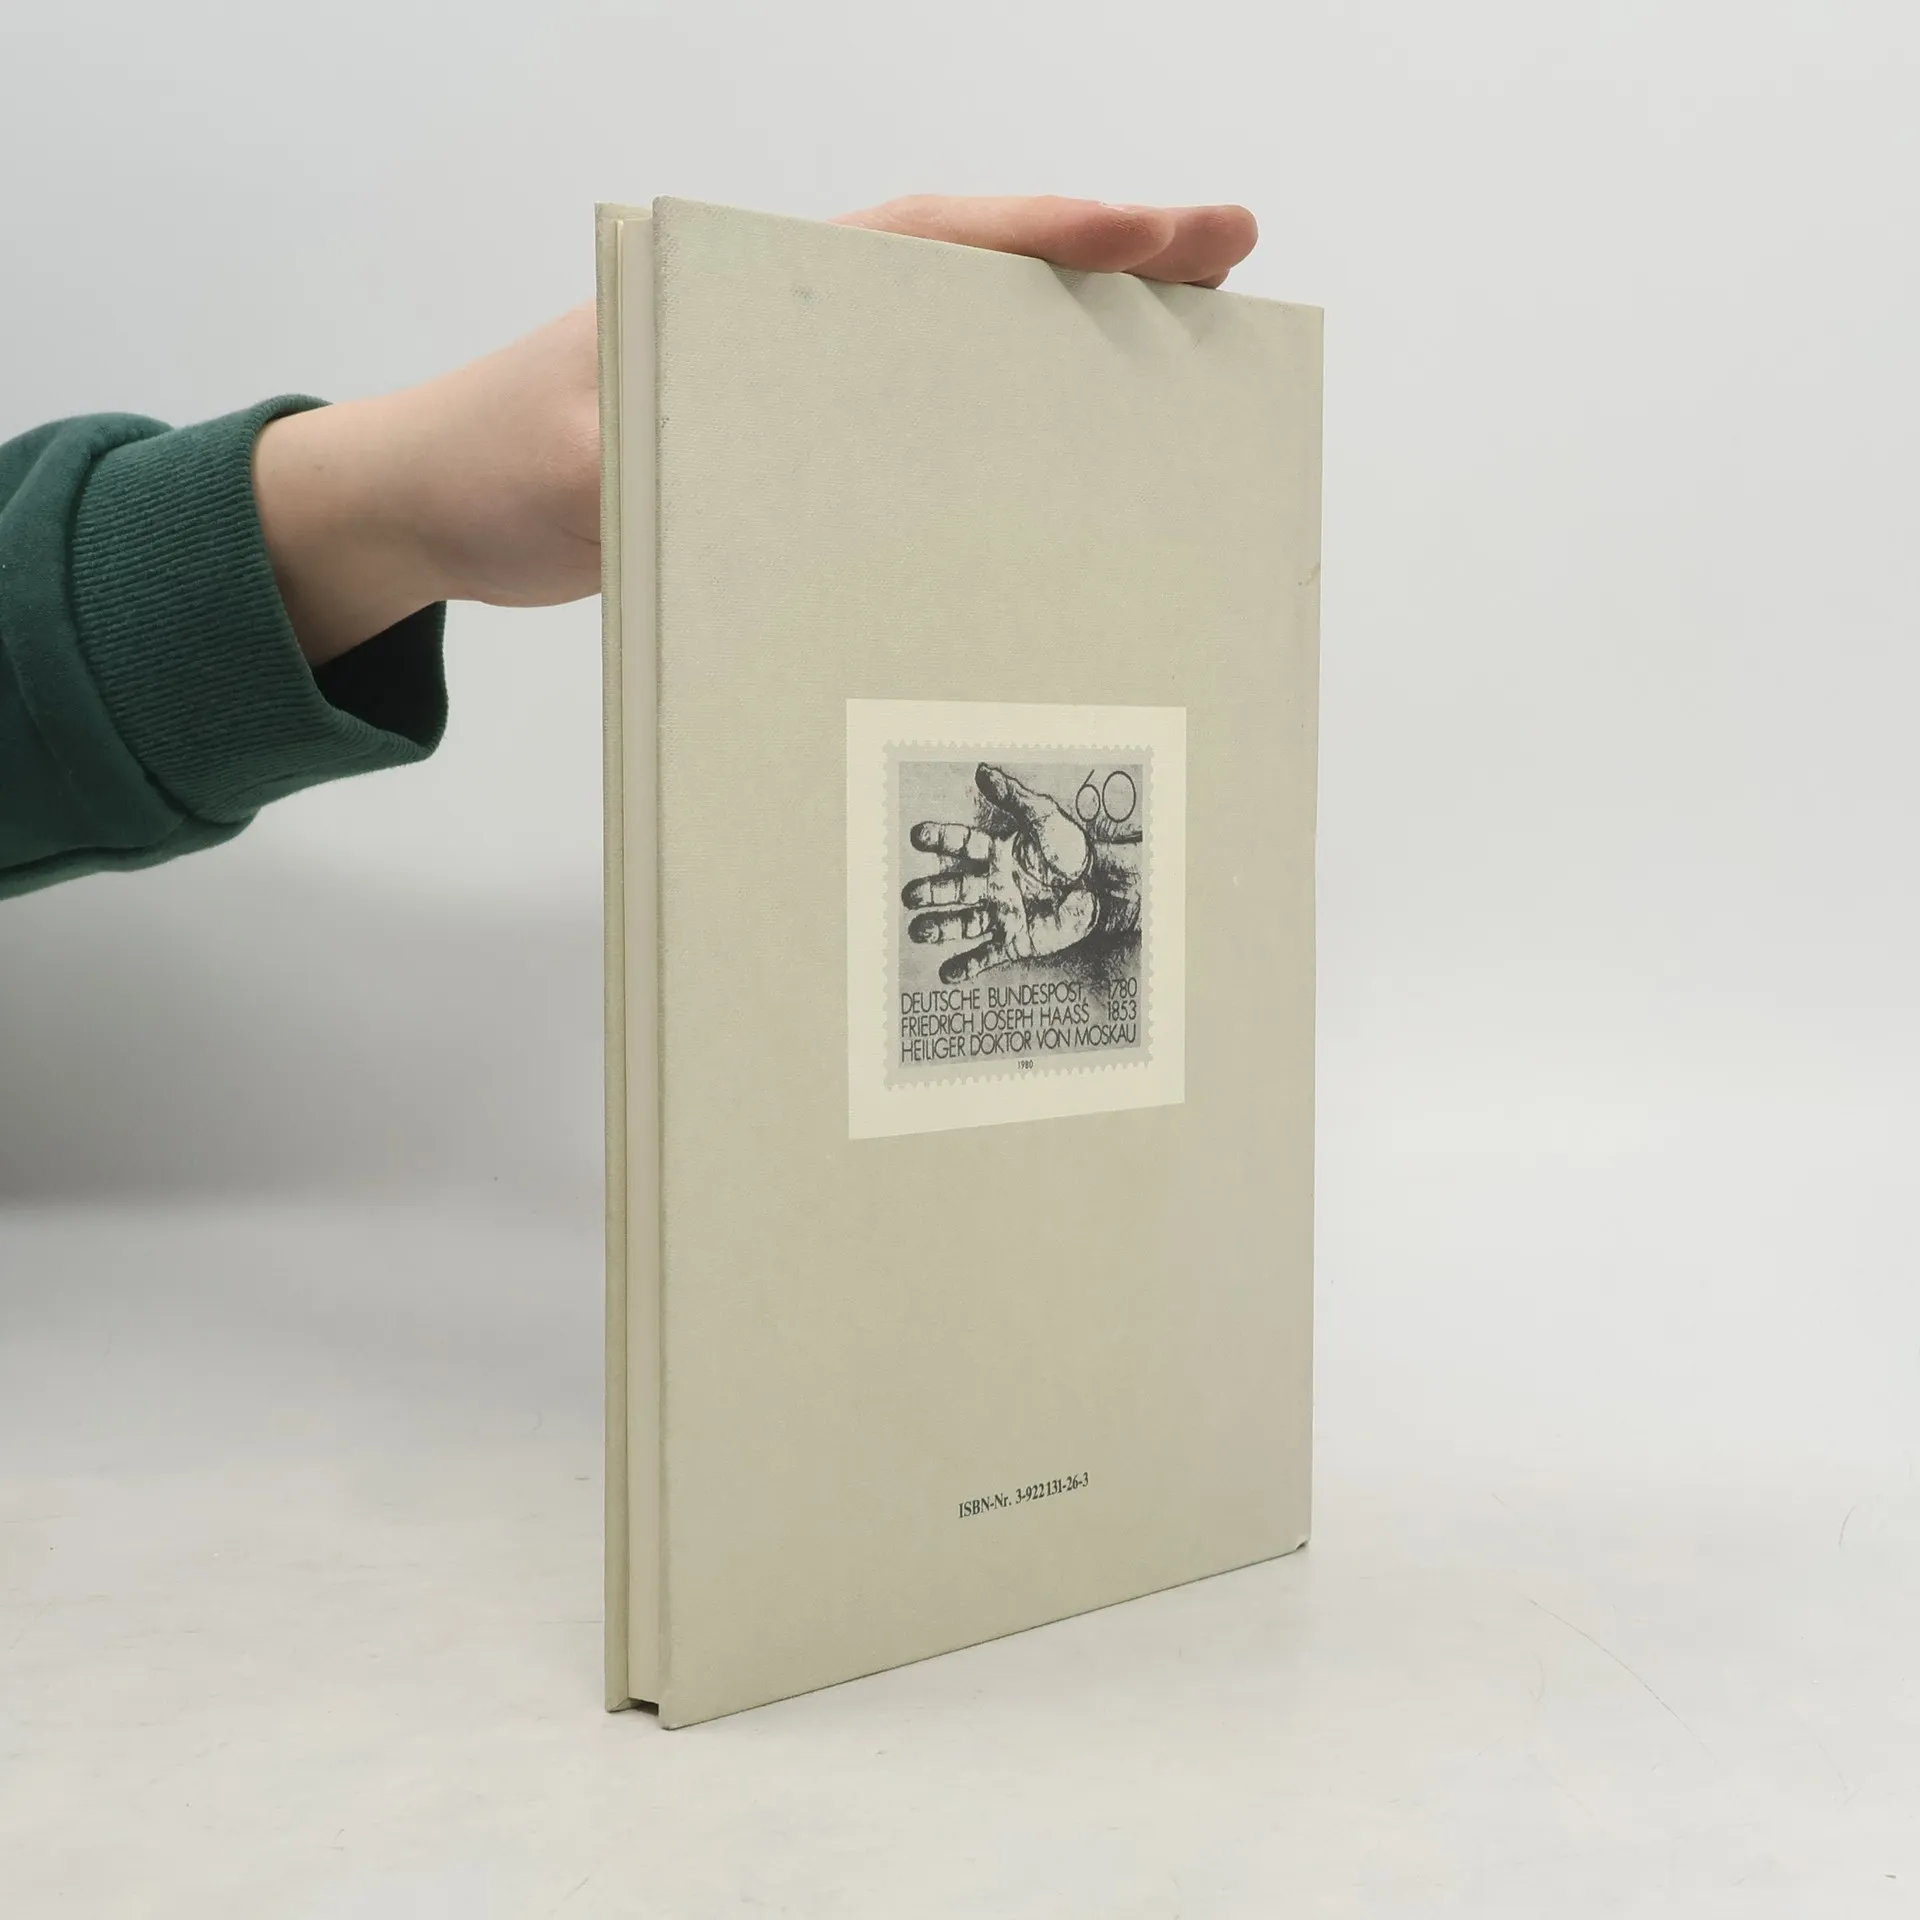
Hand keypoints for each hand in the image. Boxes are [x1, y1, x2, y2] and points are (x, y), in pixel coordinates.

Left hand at [253, 197, 1257, 665]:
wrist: (429, 507)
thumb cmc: (489, 465)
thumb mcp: (571, 468)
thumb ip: (659, 468)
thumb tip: (770, 488)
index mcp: (745, 288)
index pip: (922, 242)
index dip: (1042, 235)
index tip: (1156, 234)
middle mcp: (786, 321)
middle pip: (970, 275)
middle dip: (1100, 264)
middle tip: (1228, 261)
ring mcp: (790, 384)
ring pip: (954, 346)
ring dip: (1063, 345)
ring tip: (1186, 352)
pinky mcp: (781, 450)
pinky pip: (911, 429)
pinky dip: (991, 430)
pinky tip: (1055, 463)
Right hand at [904, 764, 1100, 985]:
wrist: (1103, 886)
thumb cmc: (1074, 849)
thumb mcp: (1045, 817)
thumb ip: (1013, 798)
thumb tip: (981, 770)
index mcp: (996, 854)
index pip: (962, 845)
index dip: (941, 840)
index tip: (917, 835)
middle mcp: (993, 884)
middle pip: (955, 888)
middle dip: (932, 892)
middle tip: (909, 896)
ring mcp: (1002, 913)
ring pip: (964, 922)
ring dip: (940, 928)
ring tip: (918, 931)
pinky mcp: (1015, 940)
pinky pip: (986, 954)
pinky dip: (967, 965)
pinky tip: (946, 974)